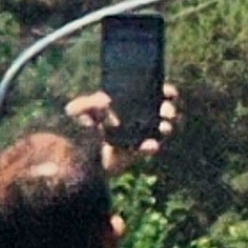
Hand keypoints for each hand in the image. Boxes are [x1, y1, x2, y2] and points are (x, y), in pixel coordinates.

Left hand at [57, 85, 177, 173]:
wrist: (77, 155)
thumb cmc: (78, 128)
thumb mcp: (77, 111)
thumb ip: (87, 103)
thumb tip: (107, 100)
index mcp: (128, 102)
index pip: (152, 93)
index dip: (165, 92)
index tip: (170, 92)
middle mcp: (138, 117)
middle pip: (163, 111)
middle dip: (169, 110)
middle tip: (166, 112)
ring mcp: (140, 135)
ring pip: (163, 129)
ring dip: (167, 127)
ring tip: (163, 127)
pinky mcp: (138, 152)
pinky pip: (150, 148)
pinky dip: (152, 146)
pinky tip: (151, 145)